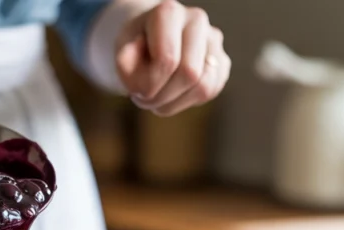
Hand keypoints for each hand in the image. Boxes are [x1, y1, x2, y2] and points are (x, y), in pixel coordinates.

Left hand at [115, 0, 229, 116]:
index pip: (167, 60)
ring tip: (158, 99)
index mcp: (169, 12)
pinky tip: (173, 94)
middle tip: (145, 99)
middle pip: (189, 74)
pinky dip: (187, 101)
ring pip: (204, 86)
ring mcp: (213, 40)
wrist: (148, 40)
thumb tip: (149, 84)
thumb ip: (127, 68)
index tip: (134, 90)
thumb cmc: (134, 47)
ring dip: (175, 103)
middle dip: (163, 97)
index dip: (149, 85)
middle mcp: (196, 20)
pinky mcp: (222, 61)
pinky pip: (211, 91)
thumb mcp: (121, 55)